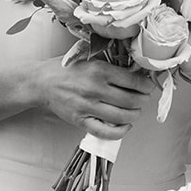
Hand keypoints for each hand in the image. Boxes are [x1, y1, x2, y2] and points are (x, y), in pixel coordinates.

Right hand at [37, 58, 155, 139]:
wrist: (41, 81)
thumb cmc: (67, 68)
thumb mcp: (91, 58)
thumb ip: (112, 65)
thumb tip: (137, 73)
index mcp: (100, 70)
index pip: (134, 82)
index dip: (147, 86)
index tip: (148, 86)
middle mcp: (95, 89)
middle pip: (131, 101)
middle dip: (143, 101)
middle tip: (143, 99)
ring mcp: (87, 106)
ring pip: (122, 117)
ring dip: (134, 115)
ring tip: (135, 111)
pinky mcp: (80, 120)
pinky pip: (105, 132)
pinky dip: (120, 132)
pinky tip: (125, 126)